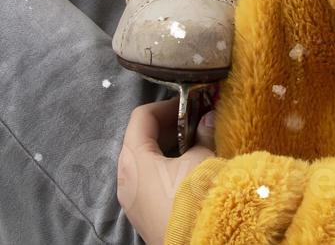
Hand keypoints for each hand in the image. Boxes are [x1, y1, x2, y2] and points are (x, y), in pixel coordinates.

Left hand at [118, 98, 215, 244]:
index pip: (141, 117)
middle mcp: (125, 178)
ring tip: (195, 145)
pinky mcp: (142, 216)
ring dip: (167, 149)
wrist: (197, 244)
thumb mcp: (203, 159)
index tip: (190, 103)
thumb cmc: (193, 198)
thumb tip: (209, 118)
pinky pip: (148, 183)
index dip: (167, 105)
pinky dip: (164, 169)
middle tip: (195, 122)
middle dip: (167, 127)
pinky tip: (189, 170)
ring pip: (144, 163)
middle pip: (139, 139)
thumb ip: (204, 133)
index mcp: (133, 158)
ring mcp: (131, 200)